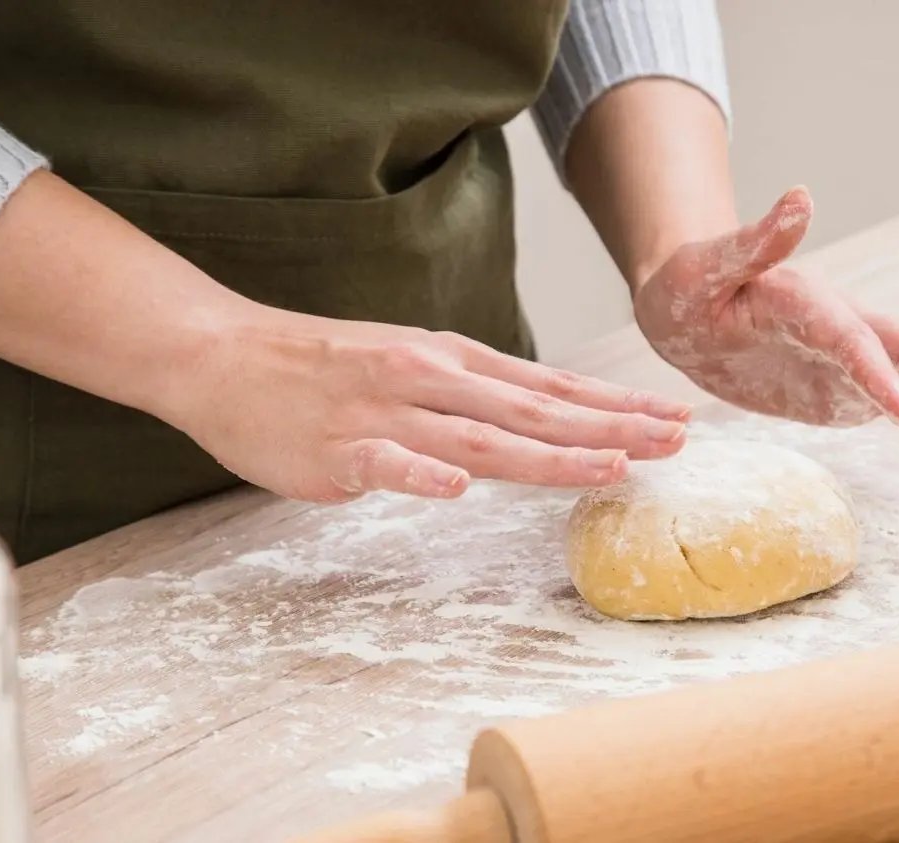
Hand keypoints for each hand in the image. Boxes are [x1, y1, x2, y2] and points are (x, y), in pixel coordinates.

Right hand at [163, 307, 691, 503]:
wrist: (225, 356)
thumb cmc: (325, 366)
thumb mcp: (412, 362)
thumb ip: (473, 394)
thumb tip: (542, 420)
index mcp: (452, 360)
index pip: (549, 387)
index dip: (614, 406)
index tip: (674, 418)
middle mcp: (430, 377)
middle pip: (534, 410)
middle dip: (610, 428)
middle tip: (674, 442)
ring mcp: (385, 411)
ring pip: (478, 437)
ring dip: (548, 454)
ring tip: (608, 468)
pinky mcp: (337, 447)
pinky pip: (384, 461)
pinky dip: (420, 472)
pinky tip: (456, 487)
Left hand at [633, 186, 898, 427]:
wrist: (683, 308)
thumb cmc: (687, 282)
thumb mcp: (708, 263)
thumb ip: (756, 240)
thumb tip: (801, 197)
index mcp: (811, 304)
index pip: (855, 344)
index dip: (881, 379)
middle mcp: (840, 330)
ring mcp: (844, 361)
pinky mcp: (837, 387)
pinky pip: (891, 400)